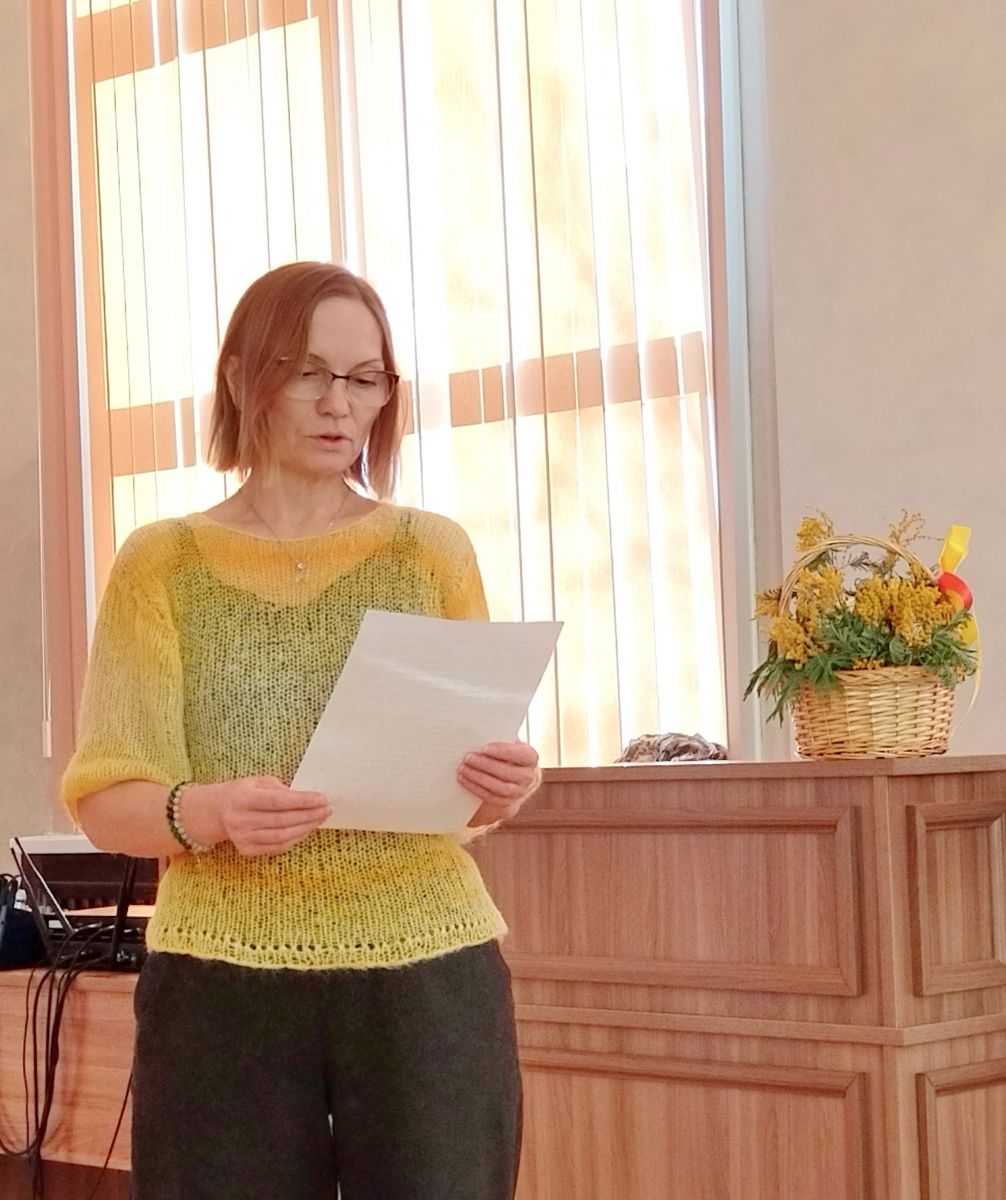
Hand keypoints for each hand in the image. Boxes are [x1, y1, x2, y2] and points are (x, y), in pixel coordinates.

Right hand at [186, 776, 331, 856]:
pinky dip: (295, 839)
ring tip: (320, 819)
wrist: (216, 811)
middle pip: (283, 820)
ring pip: (282, 836)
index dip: (303, 800)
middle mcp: (241, 820)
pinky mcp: (246, 850)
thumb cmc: (243, 792)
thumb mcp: (258, 782)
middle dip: (310, 815)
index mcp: (243, 798)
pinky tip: (306, 830)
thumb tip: (307, 798)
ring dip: (306, 828)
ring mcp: (242, 837)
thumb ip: (280, 789)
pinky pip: (277, 847)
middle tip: (327, 809)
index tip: (323, 798)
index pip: (278, 801)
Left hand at [458, 741, 540, 826]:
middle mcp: (529, 776)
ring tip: (463, 768)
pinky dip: (476, 788)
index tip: (485, 748)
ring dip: (479, 778)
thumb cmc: (508, 754)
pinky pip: (491, 798)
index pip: (521, 755)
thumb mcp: (509, 744)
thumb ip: (499, 740)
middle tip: (468, 758)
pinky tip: (464, 780)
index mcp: (530, 758)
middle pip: (508, 773)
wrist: (516, 774)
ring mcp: (519, 792)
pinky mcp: (508, 802)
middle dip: (485, 765)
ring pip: (500, 788)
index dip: (503, 752)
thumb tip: (478, 737)